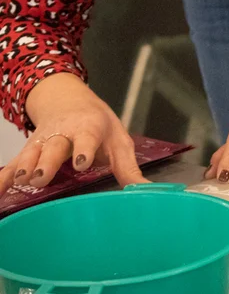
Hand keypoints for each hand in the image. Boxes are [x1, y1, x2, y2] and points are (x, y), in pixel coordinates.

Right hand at [0, 73, 148, 195]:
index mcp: (89, 128)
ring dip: (24, 167)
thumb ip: (129, 169)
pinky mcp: (28, 150)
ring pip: (30, 153)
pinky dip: (3, 178)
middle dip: (47, 162)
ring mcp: (42, 141)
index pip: (86, 138)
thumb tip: (148, 191)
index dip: (83, 149)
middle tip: (41, 178)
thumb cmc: (100, 126)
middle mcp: (63, 133)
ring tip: (21, 181)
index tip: (81, 163)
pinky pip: (12, 164)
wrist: (70, 101)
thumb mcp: (119, 142)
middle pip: (53, 147)